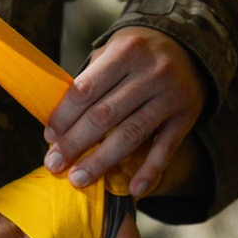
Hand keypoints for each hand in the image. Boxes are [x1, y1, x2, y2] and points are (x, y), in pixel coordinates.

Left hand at [43, 26, 206, 197]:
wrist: (188, 48)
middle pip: (105, 115)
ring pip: (131, 135)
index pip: (86, 89)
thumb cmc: (137, 54)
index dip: (64, 116)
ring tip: (79, 179)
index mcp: (126, 52)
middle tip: (54, 164)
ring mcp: (171, 95)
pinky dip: (150, 171)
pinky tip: (134, 190)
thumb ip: (90, 82)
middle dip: (75, 143)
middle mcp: (152, 72)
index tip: (49, 138)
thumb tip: (58, 127)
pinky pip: (166, 148)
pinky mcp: (187, 116)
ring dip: (102, 161)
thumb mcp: (113, 52)